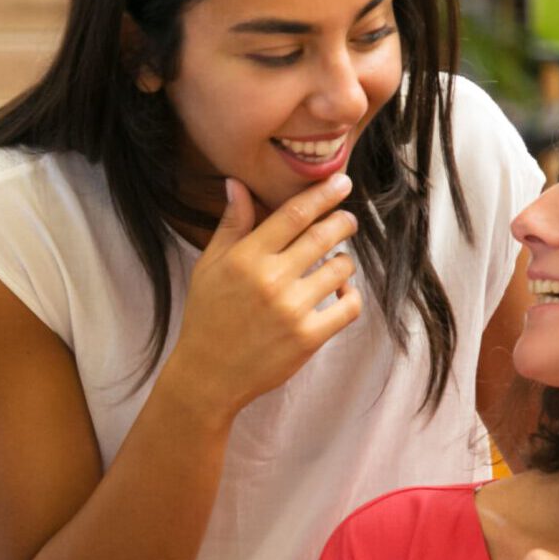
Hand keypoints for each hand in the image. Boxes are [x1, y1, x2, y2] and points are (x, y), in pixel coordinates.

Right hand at [156, 175, 362, 422]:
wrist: (208, 376)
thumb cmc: (207, 317)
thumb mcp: (209, 266)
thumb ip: (231, 225)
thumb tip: (237, 184)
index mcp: (246, 258)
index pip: (294, 214)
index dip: (322, 195)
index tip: (341, 183)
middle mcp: (271, 280)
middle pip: (323, 235)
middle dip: (343, 222)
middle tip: (347, 220)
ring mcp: (292, 310)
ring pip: (341, 268)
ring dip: (344, 261)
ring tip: (336, 263)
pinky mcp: (308, 338)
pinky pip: (349, 306)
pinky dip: (351, 295)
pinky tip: (341, 292)